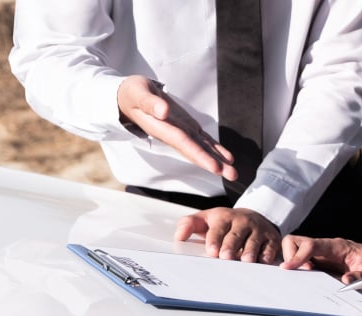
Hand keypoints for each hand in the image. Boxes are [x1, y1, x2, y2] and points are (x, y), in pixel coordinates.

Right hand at [117, 75, 237, 180]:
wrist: (128, 97)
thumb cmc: (131, 93)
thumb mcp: (138, 92)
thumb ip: (149, 102)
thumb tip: (163, 112)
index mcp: (162, 128)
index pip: (183, 143)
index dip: (199, 155)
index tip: (214, 167)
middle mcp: (173, 134)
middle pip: (195, 151)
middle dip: (214, 164)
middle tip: (232, 175)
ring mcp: (181, 132)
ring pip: (202, 148)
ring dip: (218, 161)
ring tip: (233, 173)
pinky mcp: (186, 127)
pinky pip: (203, 141)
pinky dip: (215, 149)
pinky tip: (227, 158)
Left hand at [174, 207, 281, 262]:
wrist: (255, 216)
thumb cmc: (227, 223)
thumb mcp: (206, 219)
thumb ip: (189, 225)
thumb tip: (179, 236)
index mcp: (225, 217)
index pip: (219, 228)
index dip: (215, 239)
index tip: (211, 250)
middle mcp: (243, 222)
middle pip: (236, 234)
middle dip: (231, 245)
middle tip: (226, 257)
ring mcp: (259, 229)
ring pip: (254, 241)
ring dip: (251, 251)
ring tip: (246, 261)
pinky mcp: (272, 238)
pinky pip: (271, 246)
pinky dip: (268, 254)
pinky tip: (264, 261)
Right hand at [280, 236, 361, 281]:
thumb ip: (361, 275)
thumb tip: (345, 280)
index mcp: (336, 246)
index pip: (311, 245)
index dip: (298, 256)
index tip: (288, 268)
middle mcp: (324, 246)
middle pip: (294, 241)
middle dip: (289, 257)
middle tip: (302, 273)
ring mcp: (318, 252)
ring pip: (292, 248)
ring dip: (291, 262)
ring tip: (304, 276)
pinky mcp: (316, 259)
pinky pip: (298, 258)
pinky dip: (294, 266)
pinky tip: (304, 277)